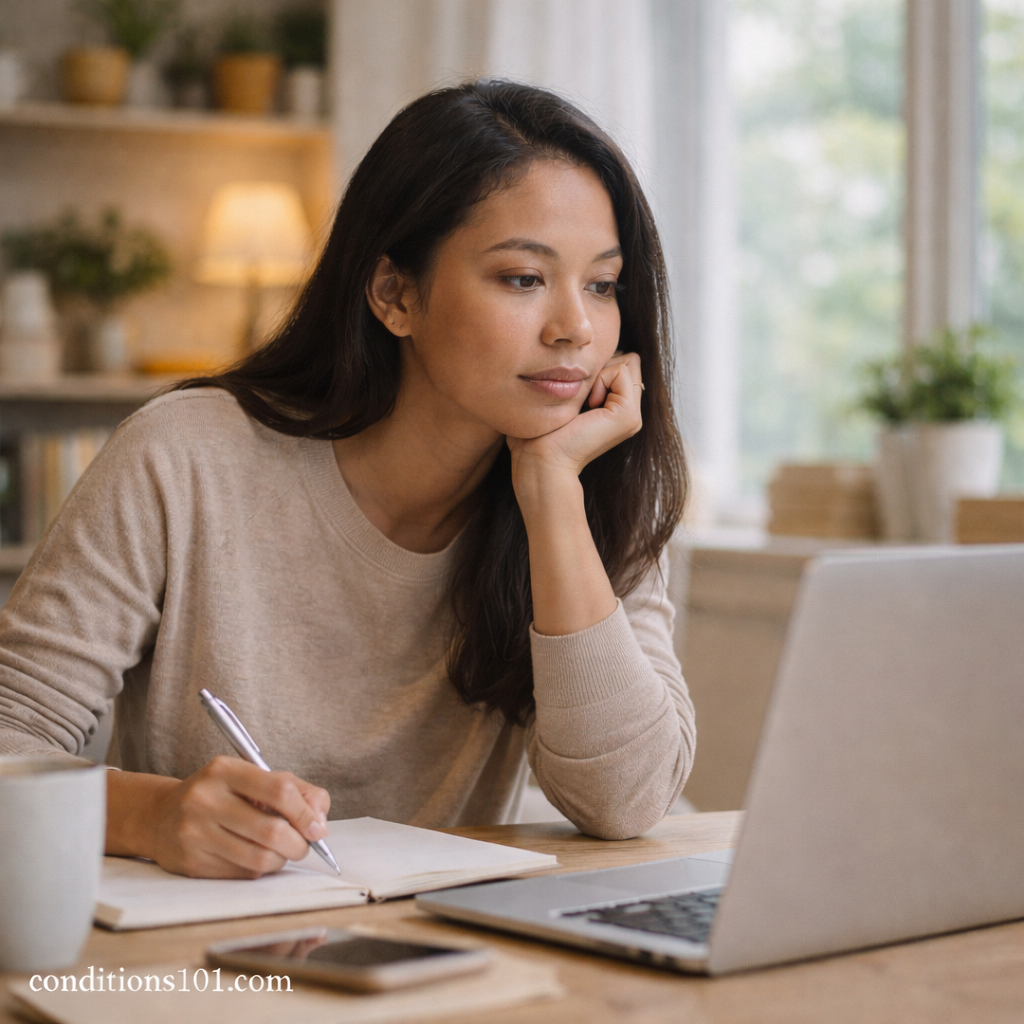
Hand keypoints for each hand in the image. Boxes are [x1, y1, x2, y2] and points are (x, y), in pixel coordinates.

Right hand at [107, 757, 330, 878]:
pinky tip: (255, 856)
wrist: (159, 817)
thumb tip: (320, 822)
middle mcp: (206, 799)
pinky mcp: (192, 863)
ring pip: (260, 858)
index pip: (279, 791)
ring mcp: (195, 833)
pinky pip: (243, 873)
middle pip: (272, 830)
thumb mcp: (251, 778)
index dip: (305, 813)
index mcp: (224, 770)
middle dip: (299, 844)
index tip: (318, 828)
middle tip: (304, 845)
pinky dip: (260, 869)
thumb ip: (294, 789)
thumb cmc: (218, 794)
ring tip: (281, 851)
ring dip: (281, 859)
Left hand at [507, 351, 642, 486]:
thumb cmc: (541, 431)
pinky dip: (601, 378)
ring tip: (584, 403)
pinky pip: (622, 370)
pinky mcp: (628, 415)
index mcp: (617, 409)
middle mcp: (629, 412)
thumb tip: (591, 351)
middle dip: (602, 367)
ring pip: (628, 360)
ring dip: (601, 373)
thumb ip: (584, 376)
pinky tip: (588, 405)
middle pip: (628, 359)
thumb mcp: (567, 396)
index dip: (599, 366)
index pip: (622, 361)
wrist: (540, 460)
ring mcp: (632, 415)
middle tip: (582, 398)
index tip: (578, 395)